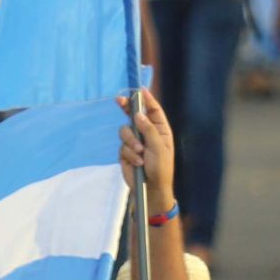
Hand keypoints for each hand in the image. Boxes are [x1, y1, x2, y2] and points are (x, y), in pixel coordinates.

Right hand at [119, 89, 174, 206]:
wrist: (150, 189)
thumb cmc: (160, 168)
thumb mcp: (158, 148)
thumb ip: (148, 130)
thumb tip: (138, 114)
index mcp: (160, 130)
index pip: (153, 110)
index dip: (147, 100)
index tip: (139, 90)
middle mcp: (147, 133)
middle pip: (134, 115)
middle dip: (127, 108)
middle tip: (119, 100)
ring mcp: (135, 142)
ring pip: (125, 131)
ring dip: (131, 142)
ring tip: (139, 153)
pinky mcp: (126, 152)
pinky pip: (122, 146)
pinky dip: (129, 154)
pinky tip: (137, 163)